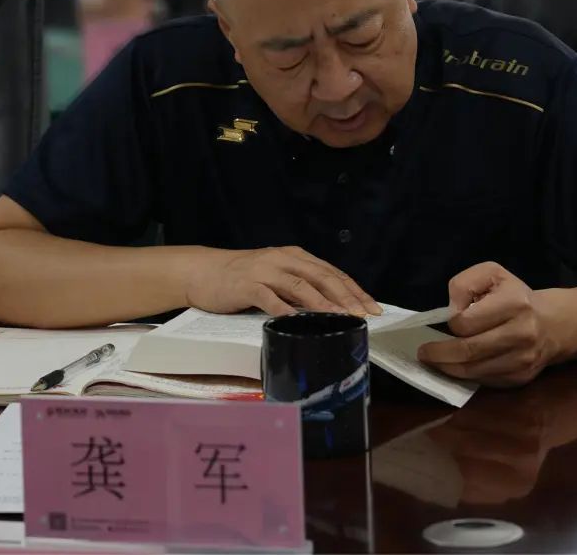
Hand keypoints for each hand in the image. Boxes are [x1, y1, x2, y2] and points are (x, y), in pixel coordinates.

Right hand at [187, 246, 380, 316]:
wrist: (203, 271)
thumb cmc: (244, 278)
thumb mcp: (277, 276)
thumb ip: (301, 287)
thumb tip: (334, 307)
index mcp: (295, 256)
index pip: (332, 273)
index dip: (354, 290)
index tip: (373, 307)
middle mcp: (283, 259)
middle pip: (321, 276)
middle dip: (345, 296)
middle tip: (362, 314)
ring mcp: (265, 271)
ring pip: (300, 285)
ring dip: (322, 302)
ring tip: (339, 316)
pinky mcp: (246, 285)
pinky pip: (268, 297)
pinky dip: (283, 308)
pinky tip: (295, 320)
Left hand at [417, 262, 557, 386]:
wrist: (553, 323)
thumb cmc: (515, 295)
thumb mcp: (491, 274)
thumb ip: (465, 284)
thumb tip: (450, 311)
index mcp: (514, 304)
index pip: (467, 322)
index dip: (451, 323)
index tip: (446, 321)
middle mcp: (522, 334)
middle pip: (468, 351)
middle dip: (439, 354)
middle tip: (423, 353)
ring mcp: (523, 360)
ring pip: (473, 371)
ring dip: (448, 368)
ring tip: (434, 361)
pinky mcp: (521, 378)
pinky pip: (484, 381)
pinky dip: (466, 375)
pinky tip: (457, 366)